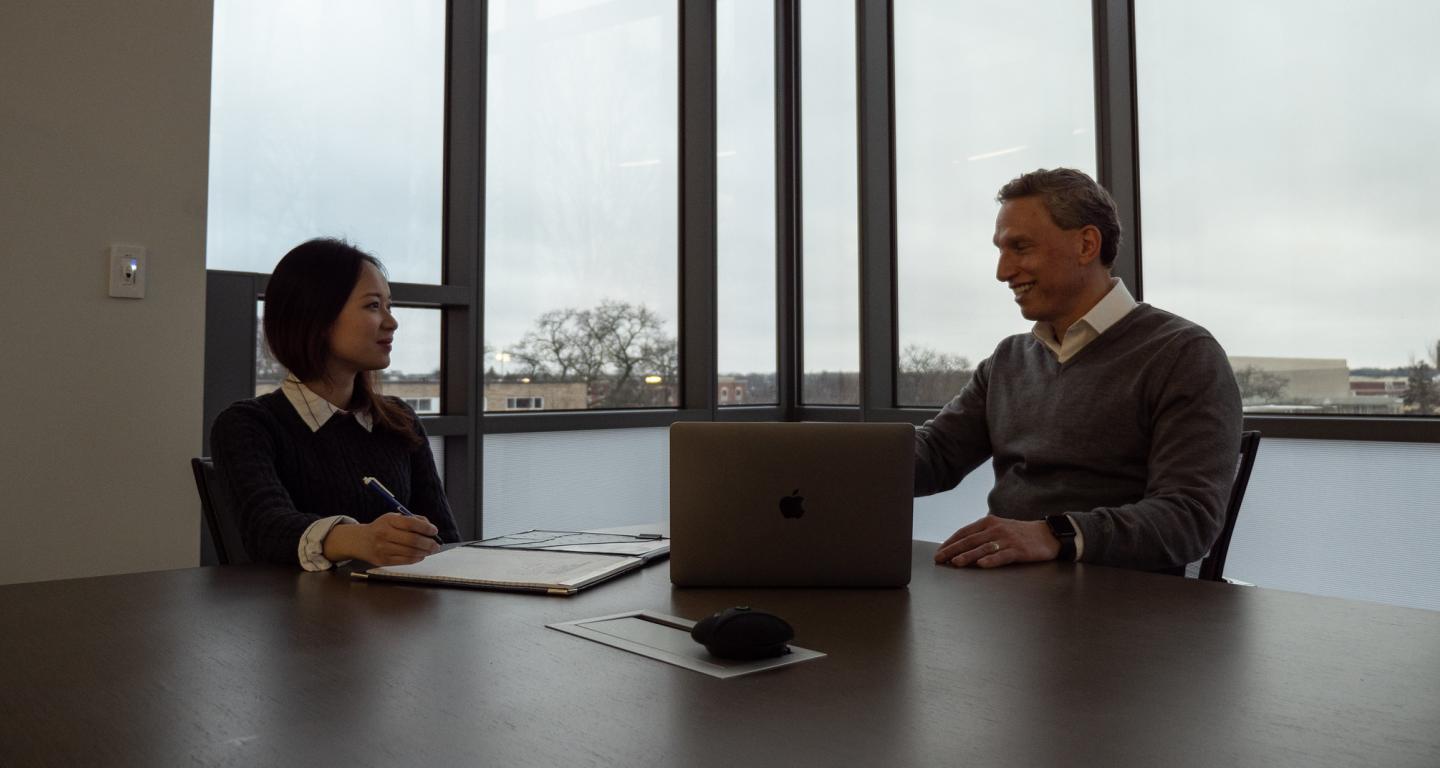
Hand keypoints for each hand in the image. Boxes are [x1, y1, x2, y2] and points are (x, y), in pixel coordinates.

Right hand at [323, 512, 440, 565]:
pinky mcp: (383, 560)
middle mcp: (384, 534)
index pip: (411, 524)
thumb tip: (430, 527)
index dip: (426, 528)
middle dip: (428, 543)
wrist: (360, 541)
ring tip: (430, 550)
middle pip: (412, 540)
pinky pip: (405, 561)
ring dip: (424, 552)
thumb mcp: (394, 518)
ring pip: (410, 552)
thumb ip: (412, 519)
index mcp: (388, 520)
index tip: (434, 531)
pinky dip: (416, 558)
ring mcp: (383, 548)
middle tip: (436, 544)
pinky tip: (420, 555)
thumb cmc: (382, 527)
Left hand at [933, 515, 1059, 568]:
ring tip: (956, 563)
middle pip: (970, 540)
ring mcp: (1008, 539)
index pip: (965, 532)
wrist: (1048, 534)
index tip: (939, 552)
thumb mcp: (999, 528)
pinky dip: (991, 560)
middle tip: (940, 559)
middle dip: (953, 550)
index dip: (950, 542)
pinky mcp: (1019, 550)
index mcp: (989, 522)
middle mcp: (996, 529)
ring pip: (983, 548)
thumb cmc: (1020, 533)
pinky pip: (1003, 556)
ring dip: (968, 556)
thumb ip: (982, 534)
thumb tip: (960, 545)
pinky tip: (982, 564)